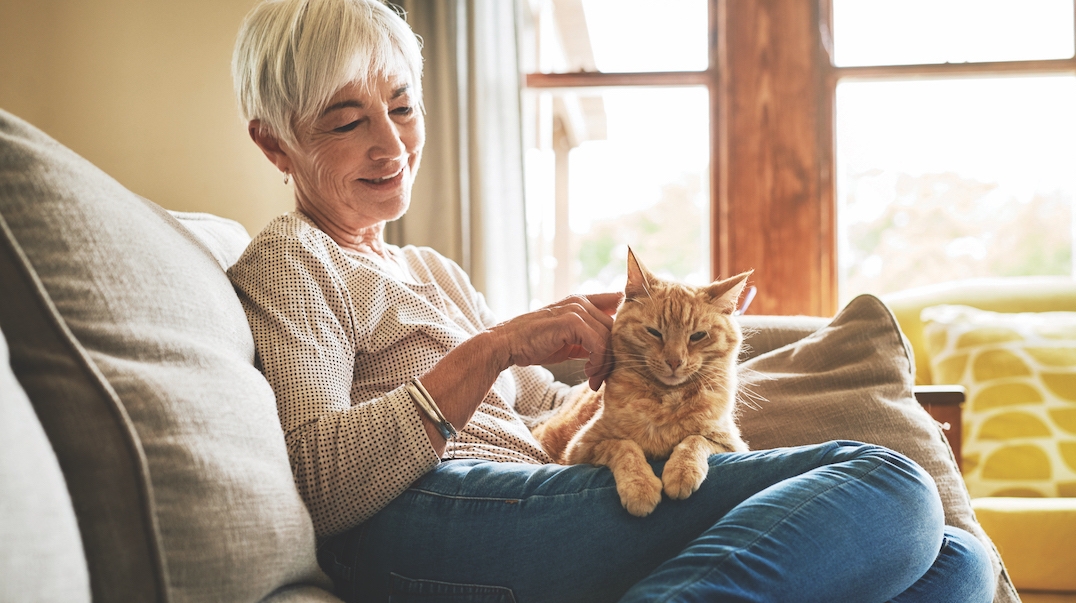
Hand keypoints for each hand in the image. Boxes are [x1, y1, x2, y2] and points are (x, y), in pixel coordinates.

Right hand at [489, 292, 621, 389]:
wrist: (508, 344)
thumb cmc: (536, 344)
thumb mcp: (569, 340)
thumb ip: (590, 339)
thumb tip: (612, 353)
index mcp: (582, 301)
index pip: (617, 302)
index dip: (627, 321)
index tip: (626, 347)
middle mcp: (581, 302)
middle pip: (616, 327)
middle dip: (614, 355)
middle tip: (603, 377)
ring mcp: (577, 310)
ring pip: (609, 338)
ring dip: (605, 364)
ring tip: (594, 379)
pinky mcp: (571, 322)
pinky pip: (598, 344)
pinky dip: (597, 363)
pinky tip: (589, 374)